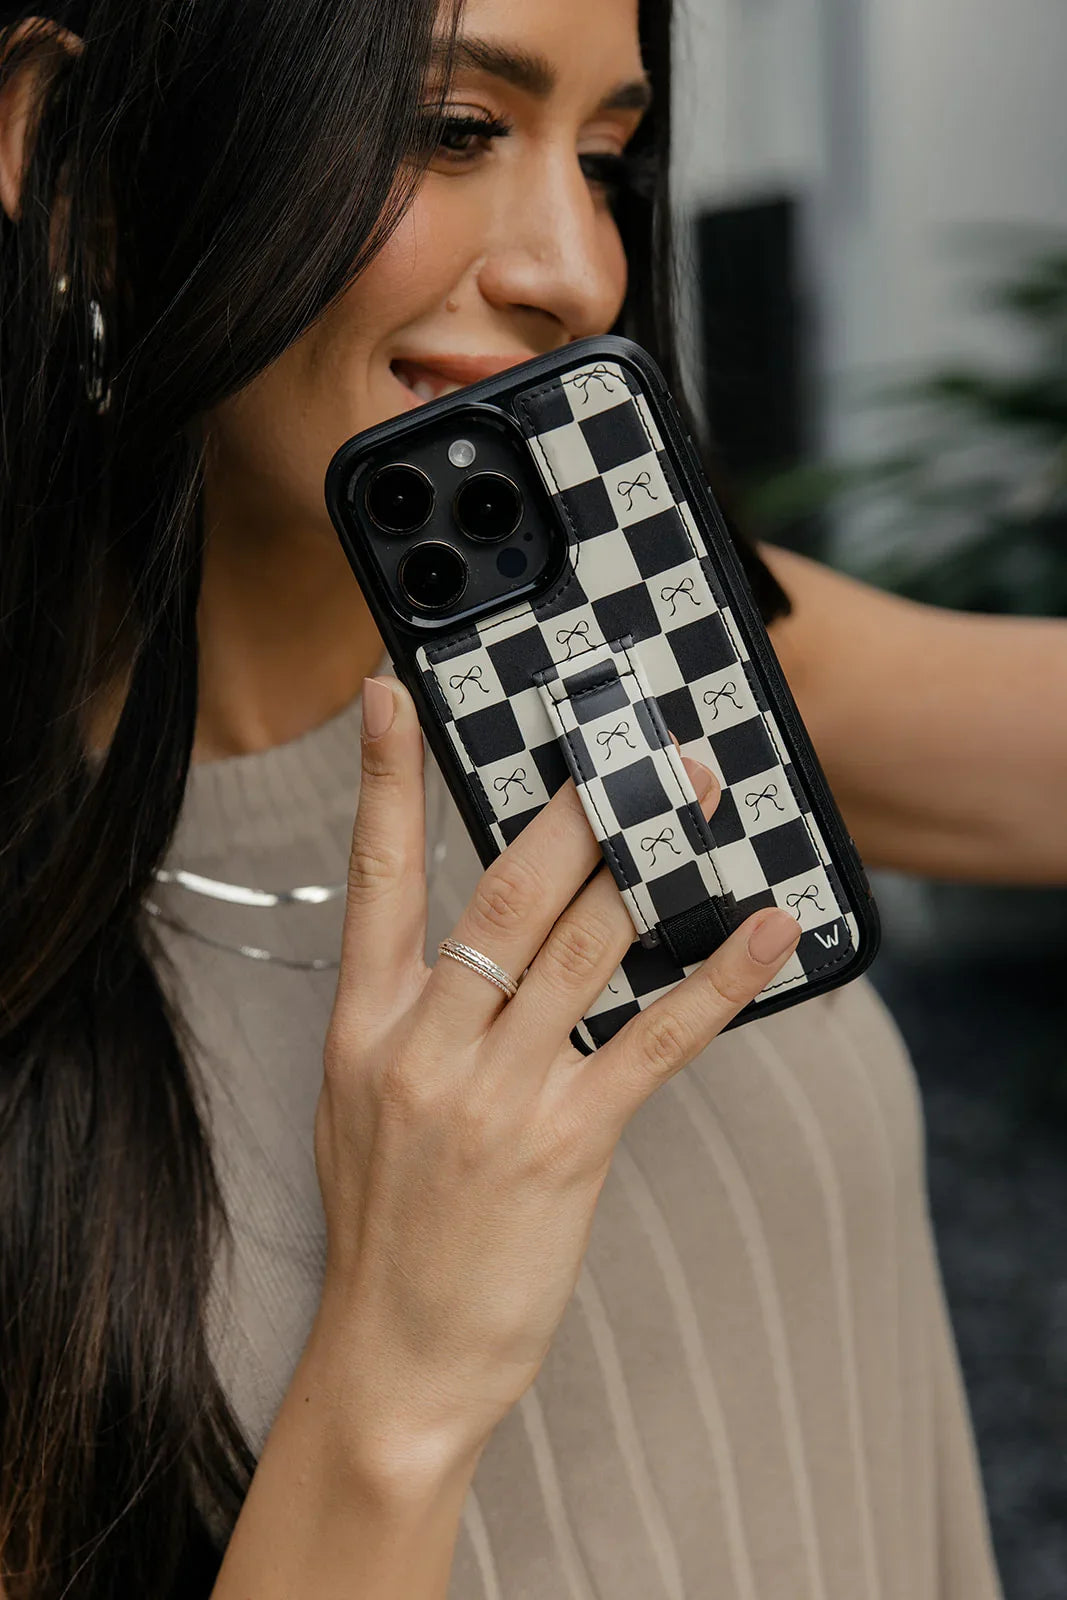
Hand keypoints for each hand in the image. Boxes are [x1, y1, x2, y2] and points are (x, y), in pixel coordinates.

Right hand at [312, 675, 800, 1486]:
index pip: (374, 876)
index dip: (382, 779)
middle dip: (576, 808)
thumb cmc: (389, 1223)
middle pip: (507, 893)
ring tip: (695, 801)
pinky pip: (651, 1040)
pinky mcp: (563, 1143)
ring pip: (583, 946)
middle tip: (629, 745)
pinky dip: (714, 976)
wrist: (396, 1354)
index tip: (388, 695)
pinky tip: (761, 929)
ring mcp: (493, 1093)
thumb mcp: (366, 1102)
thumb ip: (416, 1014)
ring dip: (648, 867)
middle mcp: (424, 1044)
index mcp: (367, 1026)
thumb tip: (489, 935)